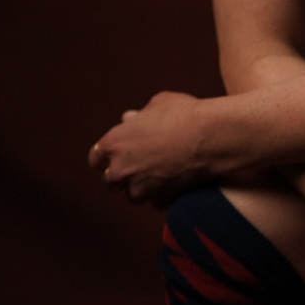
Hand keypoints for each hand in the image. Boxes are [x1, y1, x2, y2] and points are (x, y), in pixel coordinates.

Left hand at [88, 90, 207, 204]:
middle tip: (141, 164)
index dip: (106, 157)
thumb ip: (139, 114)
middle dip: (123, 174)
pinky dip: (162, 195)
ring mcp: (137, 188)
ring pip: (132, 195)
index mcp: (113, 142)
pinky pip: (154, 202)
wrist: (209, 136)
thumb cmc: (184, 114)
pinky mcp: (157, 200)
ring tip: (162, 172)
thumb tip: (128, 119)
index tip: (116, 156)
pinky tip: (175, 182)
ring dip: (142, 187)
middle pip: (110, 181)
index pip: (96, 158)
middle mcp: (119, 169)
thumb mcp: (159, 102)